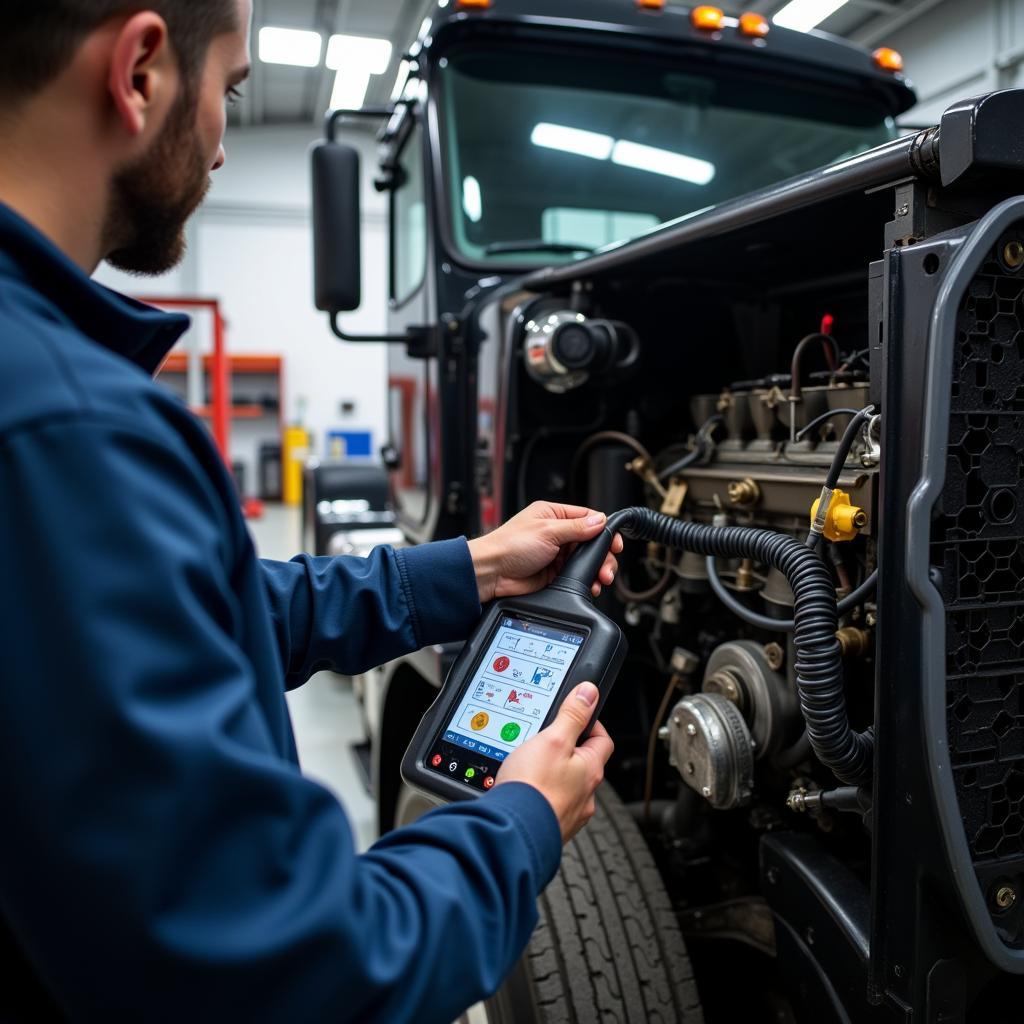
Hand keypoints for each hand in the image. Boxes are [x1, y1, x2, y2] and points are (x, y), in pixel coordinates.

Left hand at [468, 502, 623, 602]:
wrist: (491, 574)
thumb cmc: (509, 546)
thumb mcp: (547, 531)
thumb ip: (576, 528)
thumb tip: (600, 521)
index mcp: (553, 515)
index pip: (587, 517)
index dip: (603, 529)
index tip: (614, 542)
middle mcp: (556, 533)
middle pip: (591, 541)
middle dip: (602, 554)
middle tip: (607, 566)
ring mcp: (556, 554)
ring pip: (586, 560)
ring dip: (597, 569)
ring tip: (601, 578)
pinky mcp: (555, 573)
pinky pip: (578, 575)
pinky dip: (587, 580)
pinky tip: (590, 585)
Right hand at [495, 682, 613, 842]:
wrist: (512, 832)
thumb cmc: (532, 788)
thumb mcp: (552, 739)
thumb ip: (572, 715)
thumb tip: (589, 693)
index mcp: (590, 770)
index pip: (602, 740)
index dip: (590, 724)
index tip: (576, 716)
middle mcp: (586, 795)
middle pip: (584, 764)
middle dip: (569, 750)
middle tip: (548, 741)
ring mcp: (570, 814)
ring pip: (568, 786)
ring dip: (555, 776)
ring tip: (533, 767)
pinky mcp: (552, 827)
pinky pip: (552, 805)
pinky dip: (542, 796)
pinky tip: (526, 792)